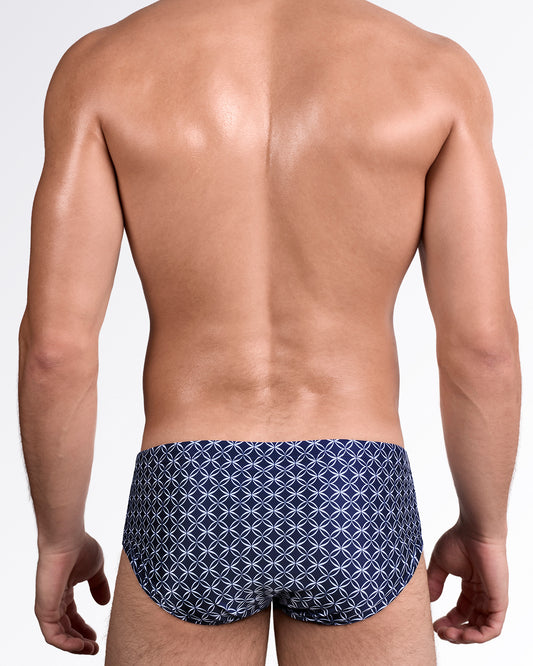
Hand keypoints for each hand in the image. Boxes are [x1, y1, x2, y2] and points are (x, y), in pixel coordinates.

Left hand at [35, 532, 110, 654]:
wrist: (67, 539)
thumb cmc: (80, 548)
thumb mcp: (96, 569)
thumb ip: (99, 586)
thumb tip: (105, 602)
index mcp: (64, 590)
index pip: (71, 616)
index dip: (83, 629)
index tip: (96, 637)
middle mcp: (54, 600)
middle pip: (65, 628)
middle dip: (80, 641)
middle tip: (94, 648)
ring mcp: (47, 605)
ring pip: (59, 635)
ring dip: (75, 646)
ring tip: (90, 649)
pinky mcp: (44, 609)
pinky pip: (53, 635)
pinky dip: (67, 644)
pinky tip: (81, 646)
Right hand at [427, 520, 507, 643]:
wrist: (475, 532)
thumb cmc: (459, 541)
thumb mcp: (440, 564)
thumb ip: (435, 582)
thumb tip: (430, 601)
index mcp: (471, 585)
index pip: (462, 611)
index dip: (448, 621)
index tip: (433, 624)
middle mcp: (483, 594)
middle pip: (471, 622)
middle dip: (454, 632)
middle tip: (440, 632)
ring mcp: (492, 598)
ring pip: (482, 629)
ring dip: (464, 637)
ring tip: (448, 635)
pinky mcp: (499, 601)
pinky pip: (493, 628)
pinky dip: (478, 636)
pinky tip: (463, 634)